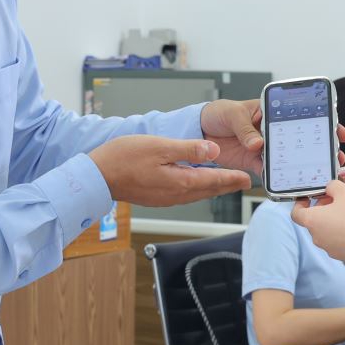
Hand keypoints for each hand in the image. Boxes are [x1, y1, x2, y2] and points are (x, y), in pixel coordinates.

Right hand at [90, 135, 251, 206]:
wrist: (97, 175)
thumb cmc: (123, 158)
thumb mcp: (160, 147)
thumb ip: (189, 149)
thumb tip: (214, 151)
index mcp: (180, 181)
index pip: (214, 180)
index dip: (232, 178)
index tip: (246, 178)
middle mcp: (175, 194)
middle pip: (208, 190)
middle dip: (227, 185)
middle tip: (243, 182)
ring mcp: (165, 198)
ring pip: (196, 193)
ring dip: (212, 188)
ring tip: (225, 183)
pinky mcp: (156, 197)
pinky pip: (184, 194)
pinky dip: (197, 189)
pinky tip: (196, 184)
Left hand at [199, 100, 344, 175]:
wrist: (199, 130)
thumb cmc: (218, 113)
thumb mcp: (233, 114)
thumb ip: (246, 129)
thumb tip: (258, 143)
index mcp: (272, 113)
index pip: (302, 117)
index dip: (322, 123)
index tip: (337, 132)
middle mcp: (272, 132)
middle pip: (301, 140)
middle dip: (319, 148)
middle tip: (334, 156)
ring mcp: (265, 148)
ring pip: (289, 158)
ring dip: (303, 165)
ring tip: (318, 172)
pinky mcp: (254, 162)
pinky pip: (270, 172)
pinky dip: (279, 178)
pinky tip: (289, 183)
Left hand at [290, 181, 344, 265]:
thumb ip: (332, 186)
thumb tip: (330, 188)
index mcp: (312, 221)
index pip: (296, 213)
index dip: (300, 204)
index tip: (308, 198)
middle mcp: (318, 238)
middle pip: (314, 221)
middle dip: (323, 210)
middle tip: (336, 201)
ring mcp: (330, 249)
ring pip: (328, 232)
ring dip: (334, 223)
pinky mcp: (344, 257)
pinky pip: (340, 243)